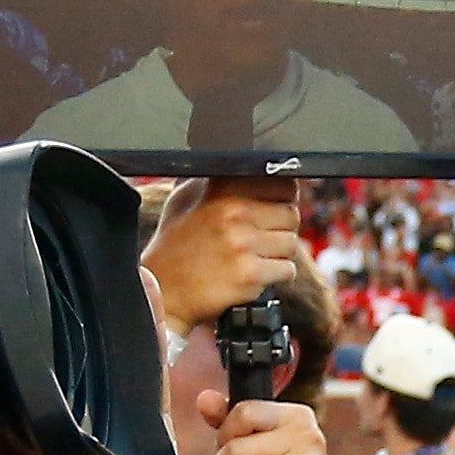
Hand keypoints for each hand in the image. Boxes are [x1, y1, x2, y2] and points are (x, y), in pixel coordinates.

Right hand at [145, 175, 301, 340]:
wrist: (163, 289)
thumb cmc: (176, 243)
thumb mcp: (186, 196)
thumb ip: (219, 179)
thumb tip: (254, 166)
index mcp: (224, 187)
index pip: (283, 183)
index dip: (282, 198)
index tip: (273, 208)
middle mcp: (235, 211)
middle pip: (291, 215)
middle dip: (280, 228)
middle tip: (259, 238)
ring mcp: (243, 243)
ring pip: (291, 243)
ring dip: (278, 253)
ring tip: (253, 257)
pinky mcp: (250, 274)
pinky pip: (286, 270)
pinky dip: (275, 275)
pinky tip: (251, 273)